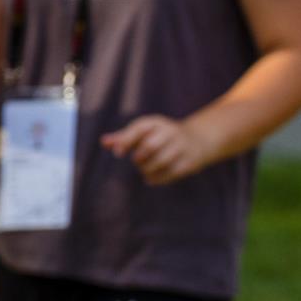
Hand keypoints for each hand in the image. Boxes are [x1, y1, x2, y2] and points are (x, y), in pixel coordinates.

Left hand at [101, 115, 215, 185]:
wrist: (197, 139)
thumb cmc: (159, 136)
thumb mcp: (143, 132)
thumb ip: (123, 137)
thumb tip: (103, 142)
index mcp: (156, 122)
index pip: (139, 129)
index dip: (125, 141)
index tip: (117, 153)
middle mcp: (170, 132)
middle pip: (150, 146)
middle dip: (139, 157)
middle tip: (136, 161)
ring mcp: (182, 147)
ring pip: (161, 161)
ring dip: (147, 169)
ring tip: (144, 169)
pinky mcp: (190, 162)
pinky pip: (171, 173)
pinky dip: (158, 178)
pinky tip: (150, 178)